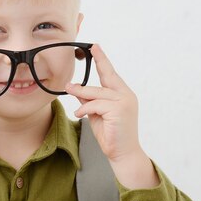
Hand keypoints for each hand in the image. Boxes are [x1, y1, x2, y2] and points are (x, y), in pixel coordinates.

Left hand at [65, 44, 141, 162]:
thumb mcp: (95, 113)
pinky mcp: (119, 110)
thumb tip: (75, 88)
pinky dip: (85, 108)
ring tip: (74, 100)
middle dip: (95, 67)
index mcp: (122, 94)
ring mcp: (124, 101)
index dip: (103, 60)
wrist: (122, 154)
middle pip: (106, 77)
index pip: (111, 73)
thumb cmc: (110, 134)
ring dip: (83, 96)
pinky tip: (80, 114)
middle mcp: (126, 95)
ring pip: (97, 92)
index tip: (95, 47)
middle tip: (85, 55)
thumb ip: (88, 100)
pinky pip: (96, 104)